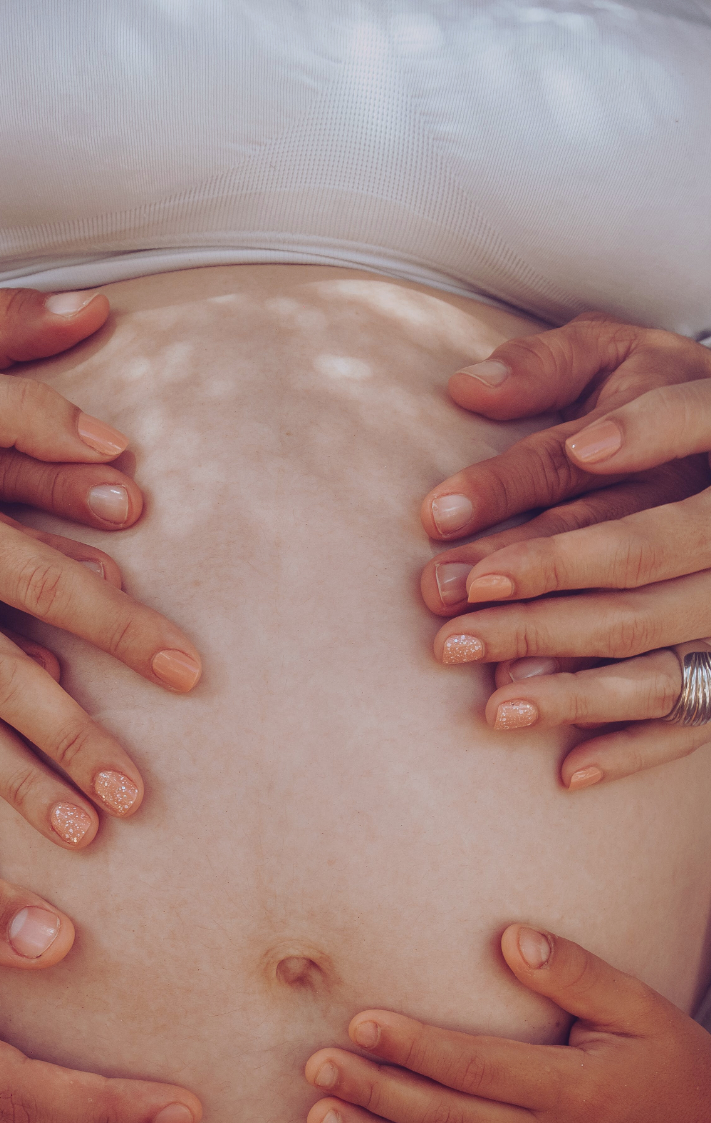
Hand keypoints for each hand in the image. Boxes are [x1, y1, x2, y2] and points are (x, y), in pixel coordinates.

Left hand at [303, 926, 710, 1122]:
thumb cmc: (681, 1072)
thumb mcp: (643, 1011)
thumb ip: (576, 973)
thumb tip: (511, 937)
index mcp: (570, 1090)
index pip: (473, 1065)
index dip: (412, 1045)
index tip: (358, 1023)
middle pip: (444, 1118)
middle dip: (374, 1091)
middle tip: (315, 1068)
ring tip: (320, 1117)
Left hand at [418, 315, 710, 785]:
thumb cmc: (667, 393)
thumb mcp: (618, 353)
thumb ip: (550, 364)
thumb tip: (466, 386)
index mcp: (702, 428)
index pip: (603, 460)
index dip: (516, 484)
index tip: (437, 515)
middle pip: (633, 556)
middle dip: (531, 583)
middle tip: (439, 599)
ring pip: (660, 640)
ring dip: (573, 675)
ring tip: (489, 698)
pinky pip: (696, 710)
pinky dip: (636, 744)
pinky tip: (567, 769)